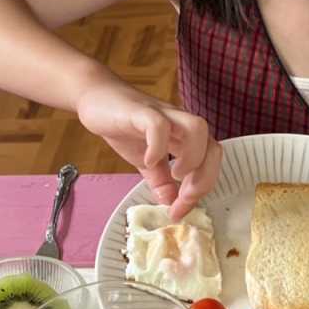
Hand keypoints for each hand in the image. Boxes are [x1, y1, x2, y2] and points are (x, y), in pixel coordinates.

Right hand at [76, 82, 221, 218]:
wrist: (96, 98)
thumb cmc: (124, 125)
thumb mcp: (145, 160)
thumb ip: (160, 180)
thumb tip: (171, 203)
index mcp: (184, 136)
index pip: (210, 160)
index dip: (202, 187)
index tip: (180, 210)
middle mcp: (179, 123)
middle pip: (212, 145)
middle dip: (204, 177)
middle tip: (183, 197)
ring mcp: (162, 114)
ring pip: (197, 127)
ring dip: (191, 156)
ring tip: (174, 174)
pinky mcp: (141, 111)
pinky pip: (158, 124)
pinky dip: (158, 146)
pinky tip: (149, 160)